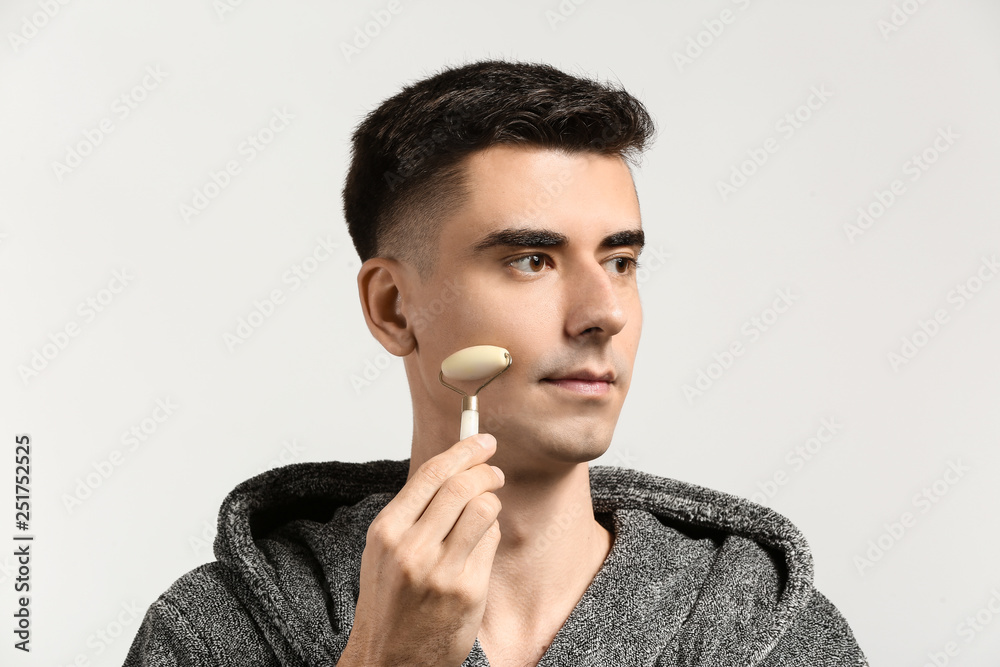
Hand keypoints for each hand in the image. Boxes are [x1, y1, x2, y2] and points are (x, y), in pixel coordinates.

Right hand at [339, 433, 503, 666]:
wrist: (389, 659)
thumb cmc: (390, 602)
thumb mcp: (386, 552)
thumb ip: (414, 512)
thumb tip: (453, 468)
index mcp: (387, 531)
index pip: (431, 474)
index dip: (463, 451)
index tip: (482, 441)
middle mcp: (411, 548)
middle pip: (460, 486)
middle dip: (485, 470)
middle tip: (495, 470)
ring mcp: (440, 570)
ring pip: (482, 508)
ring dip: (492, 499)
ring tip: (490, 502)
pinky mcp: (467, 590)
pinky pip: (490, 542)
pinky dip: (491, 532)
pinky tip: (482, 539)